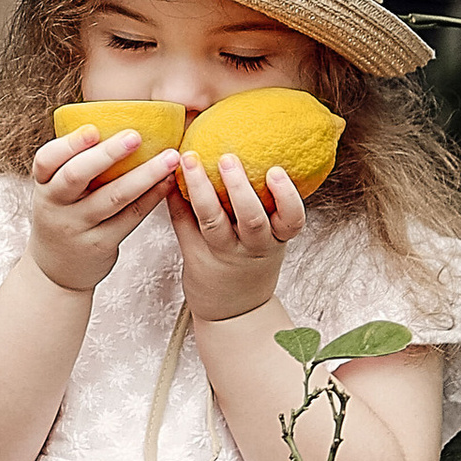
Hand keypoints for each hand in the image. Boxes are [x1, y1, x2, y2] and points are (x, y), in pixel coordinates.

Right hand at [25, 121, 180, 297]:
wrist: (57, 270)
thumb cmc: (65, 215)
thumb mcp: (55, 191)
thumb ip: (75, 164)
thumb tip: (117, 119)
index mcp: (43, 186)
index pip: (46, 161)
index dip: (68, 145)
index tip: (92, 129)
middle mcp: (56, 206)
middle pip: (76, 177)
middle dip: (106, 155)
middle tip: (136, 136)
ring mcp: (77, 227)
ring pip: (112, 198)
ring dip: (144, 175)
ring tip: (170, 157)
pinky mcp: (100, 244)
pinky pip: (130, 217)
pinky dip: (152, 197)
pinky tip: (168, 181)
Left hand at [170, 145, 308, 319]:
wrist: (233, 312)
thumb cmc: (252, 263)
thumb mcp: (270, 239)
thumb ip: (268, 206)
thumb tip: (258, 148)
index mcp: (276, 240)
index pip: (292, 219)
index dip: (287, 196)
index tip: (277, 171)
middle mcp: (252, 248)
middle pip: (250, 218)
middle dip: (239, 187)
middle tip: (228, 158)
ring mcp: (223, 254)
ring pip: (212, 221)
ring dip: (201, 189)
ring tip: (190, 160)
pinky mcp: (195, 257)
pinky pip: (184, 225)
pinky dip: (176, 200)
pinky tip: (168, 177)